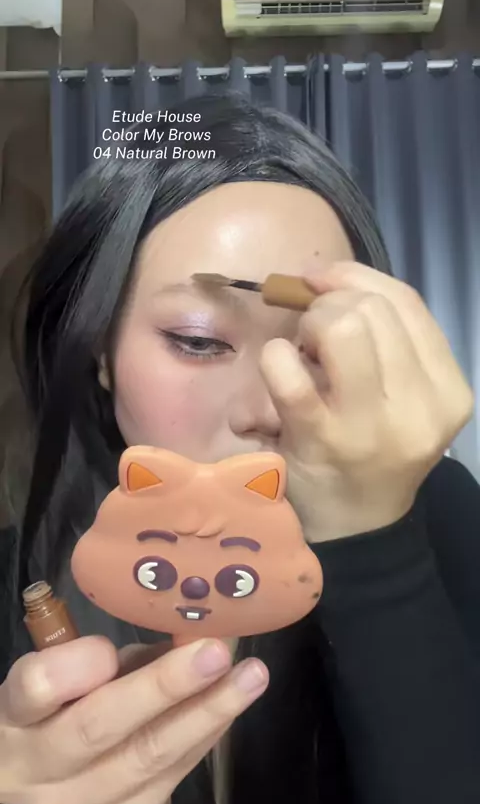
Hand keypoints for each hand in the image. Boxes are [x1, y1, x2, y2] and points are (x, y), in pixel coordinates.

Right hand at [0, 635, 267, 803]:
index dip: (73, 670)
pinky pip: (168, 782)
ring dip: (205, 713)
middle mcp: (38, 768)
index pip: (35, 689)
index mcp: (17, 715)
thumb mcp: (71, 679)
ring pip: (145, 761)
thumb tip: (186, 634)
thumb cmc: (64, 713)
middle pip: (98, 727)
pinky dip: (203, 738)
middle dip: (163, 687)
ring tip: (250, 676)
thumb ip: (113, 661)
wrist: (47, 789)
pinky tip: (230, 707)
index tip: (108, 651)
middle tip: (215, 651)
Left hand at [260, 261, 473, 541]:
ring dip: (309, 327)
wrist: (355, 528)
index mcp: (448, 392)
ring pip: (342, 326)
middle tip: (312, 334)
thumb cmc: (375, 451)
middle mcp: (419, 408)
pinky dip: (276, 358)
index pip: (407, 303)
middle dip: (329, 304)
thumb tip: (320, 275)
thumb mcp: (406, 398)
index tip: (320, 278)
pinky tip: (277, 369)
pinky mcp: (320, 441)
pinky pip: (291, 373)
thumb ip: (385, 338)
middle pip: (371, 309)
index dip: (355, 276)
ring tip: (303, 354)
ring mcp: (370, 426)